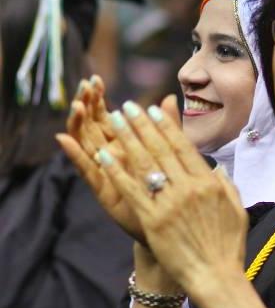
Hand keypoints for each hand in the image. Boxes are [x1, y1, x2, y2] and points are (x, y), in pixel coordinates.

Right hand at [58, 76, 180, 244]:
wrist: (178, 227)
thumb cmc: (175, 190)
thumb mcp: (173, 154)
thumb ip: (169, 126)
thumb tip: (169, 97)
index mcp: (128, 148)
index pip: (107, 118)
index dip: (100, 100)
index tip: (95, 79)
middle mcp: (114, 158)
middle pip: (94, 127)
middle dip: (88, 106)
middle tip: (84, 85)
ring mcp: (108, 175)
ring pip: (88, 145)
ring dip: (80, 125)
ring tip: (78, 105)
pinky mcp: (105, 193)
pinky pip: (87, 172)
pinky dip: (75, 155)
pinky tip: (64, 139)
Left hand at [96, 100, 248, 291]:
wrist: (216, 276)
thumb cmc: (228, 244)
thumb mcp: (237, 209)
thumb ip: (226, 184)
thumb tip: (216, 166)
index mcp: (208, 183)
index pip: (183, 147)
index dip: (166, 126)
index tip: (154, 109)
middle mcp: (188, 188)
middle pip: (161, 149)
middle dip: (142, 125)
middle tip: (128, 106)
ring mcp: (170, 203)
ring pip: (145, 163)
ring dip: (127, 138)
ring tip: (114, 120)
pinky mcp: (153, 220)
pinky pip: (132, 190)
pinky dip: (117, 170)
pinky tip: (105, 155)